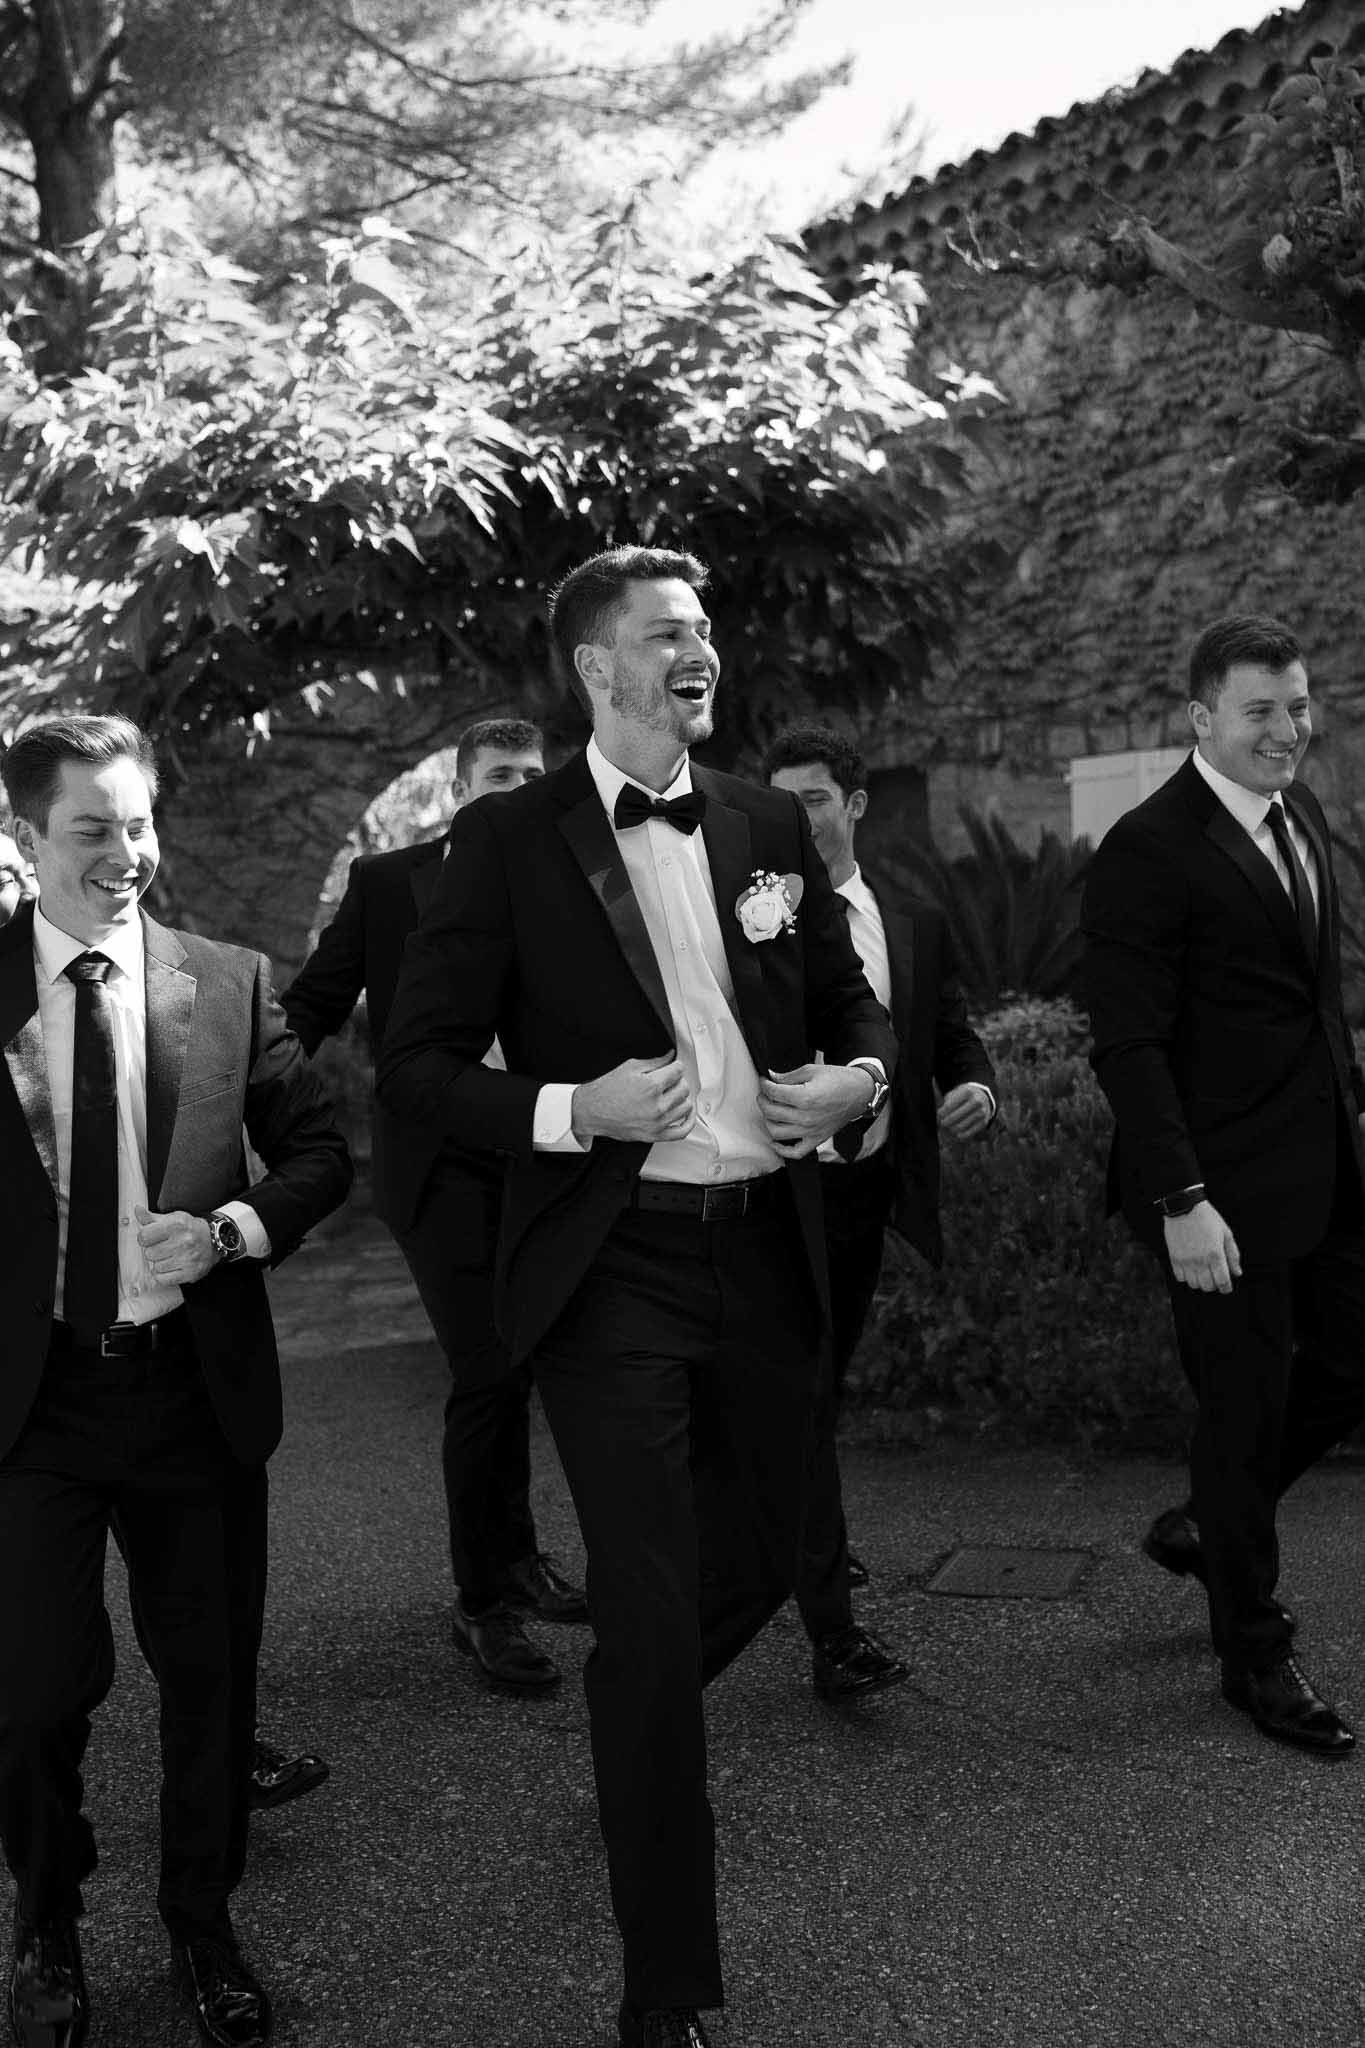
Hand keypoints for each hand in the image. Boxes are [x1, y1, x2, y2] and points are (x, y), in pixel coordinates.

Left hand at [135, 1204, 214, 1285]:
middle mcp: (183, 1242)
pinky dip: (164, 1275)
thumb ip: (152, 1217)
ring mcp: (187, 1259)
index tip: (152, 1238)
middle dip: (154, 1251)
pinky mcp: (189, 1273)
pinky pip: (162, 1279)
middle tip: (165, 1247)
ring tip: (171, 1256)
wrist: (214, 1241)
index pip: (144, 1236)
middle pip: (149, 1254)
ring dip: (160, 1263)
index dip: (145, 1238)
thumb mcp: (173, 1218)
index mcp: (176, 1225)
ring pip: (155, 1267)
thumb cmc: (191, 1229)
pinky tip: (172, 1267)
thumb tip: (137, 1210)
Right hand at [571, 1054, 695, 1144]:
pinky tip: (686, 1114)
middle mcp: (657, 1105)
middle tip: (669, 1079)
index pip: (678, 1071)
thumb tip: (670, 1057)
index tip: (673, 1067)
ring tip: (673, 1094)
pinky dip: (688, 1122)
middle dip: (678, 1081)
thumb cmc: (605, 1090)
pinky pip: (681, 1131)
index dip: (675, 1066)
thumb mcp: (629, 1067)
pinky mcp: (654, 1135)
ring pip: (685, 1107)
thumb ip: (654, 1062)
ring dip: (682, 1098)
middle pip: (684, 1088)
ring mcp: (657, 1122)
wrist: (591, 1111)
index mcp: (651, 1085)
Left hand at [758, 1063, 874, 1159]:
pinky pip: (795, 1152)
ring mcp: (811, 1131)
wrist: (859, 1093)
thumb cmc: (839, 1080)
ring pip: (776, 1132)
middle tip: (766, 1094)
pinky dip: (782, 1150)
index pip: (773, 1093)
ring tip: (771, 1111)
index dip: (764, 1085)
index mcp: (805, 1097)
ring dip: (768, 1120)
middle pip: (771, 1112)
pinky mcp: (816, 1139)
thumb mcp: (812, 1070)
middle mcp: (806, 1117)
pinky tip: (776, 1141)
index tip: (764, 1081)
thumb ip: (788, 1076)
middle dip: (763, 1100)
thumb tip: (771, 1077)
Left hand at [938, 1083, 992, 1140]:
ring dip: (951, 1129)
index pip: (949, 1106)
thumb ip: (947, 1102)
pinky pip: (968, 1133)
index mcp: (967, 1092)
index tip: (939, 1115)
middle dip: (945, 1122)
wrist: (982, 1097)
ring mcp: (981, 1112)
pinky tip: (956, 1133)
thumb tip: (940, 1116)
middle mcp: (977, 1101)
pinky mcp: (983, 1123)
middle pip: (954, 1117)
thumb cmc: (963, 1096)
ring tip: (948, 1126)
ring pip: (960, 1126)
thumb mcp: (955, 1093)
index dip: (941, 1113)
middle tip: (942, 1122)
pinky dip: (960, 1135)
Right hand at [1164, 1201, 1241, 1293]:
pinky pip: (1180, 1277)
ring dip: (1200, 1282)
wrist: (1185, 1207)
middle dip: (1214, 1285)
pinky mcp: (1174, 1258)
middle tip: (1215, 1277)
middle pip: (1208, 1286)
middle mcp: (1200, 1260)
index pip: (1222, 1282)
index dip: (1226, 1288)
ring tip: (1203, 1273)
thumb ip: (1233, 1255)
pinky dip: (1187, 1277)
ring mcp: (1185, 1260)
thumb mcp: (1226, 1234)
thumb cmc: (1208, 1218)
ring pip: (1193, 1284)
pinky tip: (1191, 1268)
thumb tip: (1237, 1273)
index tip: (1227, 1287)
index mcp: (1215, 1255)